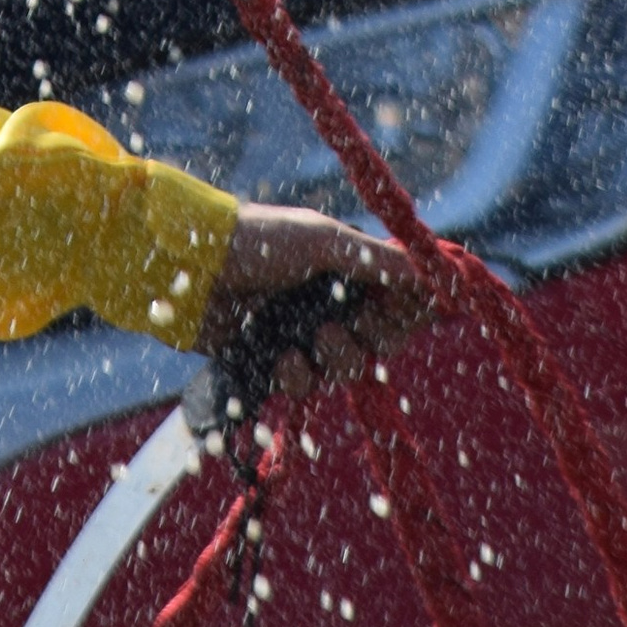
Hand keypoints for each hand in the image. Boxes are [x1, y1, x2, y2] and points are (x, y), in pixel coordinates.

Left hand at [198, 202, 432, 400]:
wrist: (192, 270)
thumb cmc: (258, 240)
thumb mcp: (323, 241)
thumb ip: (379, 261)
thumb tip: (435, 274)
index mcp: (346, 267)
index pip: (397, 299)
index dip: (408, 314)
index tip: (412, 318)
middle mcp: (328, 302)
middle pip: (377, 342)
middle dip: (367, 340)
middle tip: (343, 326)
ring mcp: (301, 334)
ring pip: (344, 369)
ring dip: (332, 359)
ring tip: (308, 342)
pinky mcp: (272, 362)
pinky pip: (304, 385)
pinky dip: (296, 375)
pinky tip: (280, 358)